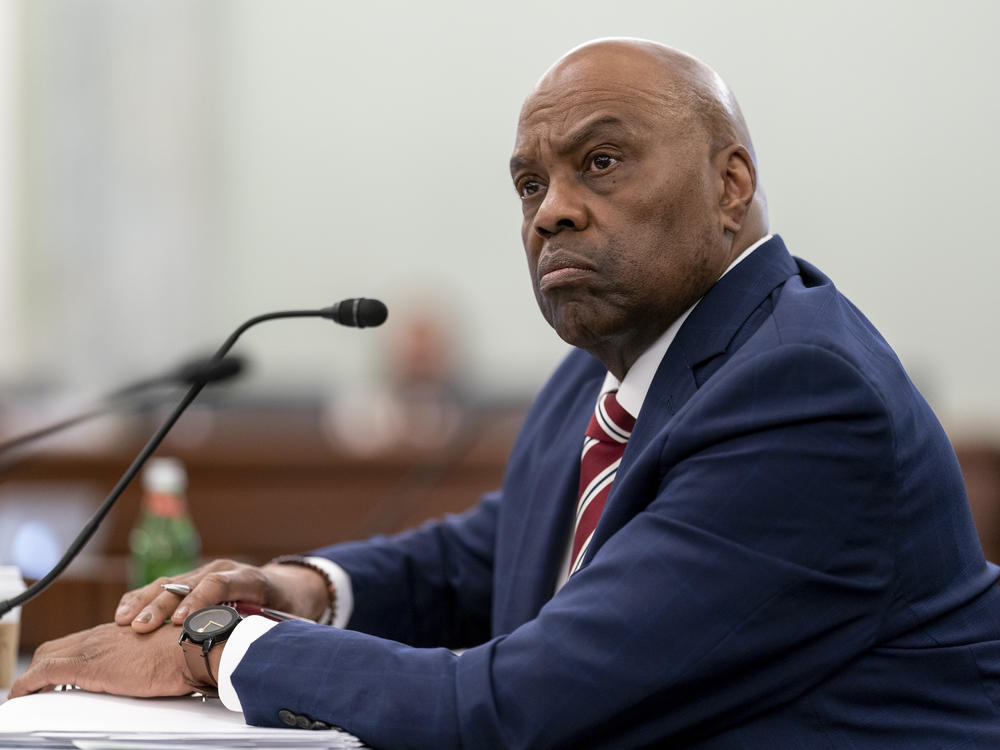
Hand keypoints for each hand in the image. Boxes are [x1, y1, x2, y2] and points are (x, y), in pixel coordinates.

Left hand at [8, 622, 195, 698]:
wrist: (191, 648)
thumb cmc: (186, 652)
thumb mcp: (161, 653)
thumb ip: (144, 658)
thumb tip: (146, 673)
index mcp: (120, 632)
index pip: (79, 641)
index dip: (63, 656)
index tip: (57, 673)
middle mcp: (103, 635)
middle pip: (57, 645)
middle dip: (42, 665)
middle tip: (37, 686)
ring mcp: (93, 648)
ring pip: (46, 655)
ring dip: (33, 676)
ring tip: (29, 695)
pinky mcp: (87, 666)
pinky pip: (44, 673)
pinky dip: (28, 684)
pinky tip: (22, 695)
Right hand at [114, 558, 328, 632]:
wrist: (288, 586)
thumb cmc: (287, 607)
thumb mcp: (288, 619)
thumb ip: (271, 631)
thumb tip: (261, 653)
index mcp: (250, 579)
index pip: (220, 583)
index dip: (199, 601)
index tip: (181, 622)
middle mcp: (225, 570)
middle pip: (188, 583)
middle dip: (163, 605)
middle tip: (141, 627)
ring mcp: (207, 573)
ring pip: (170, 583)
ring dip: (146, 602)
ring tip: (124, 622)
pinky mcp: (193, 581)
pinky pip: (164, 587)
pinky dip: (143, 600)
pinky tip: (124, 615)